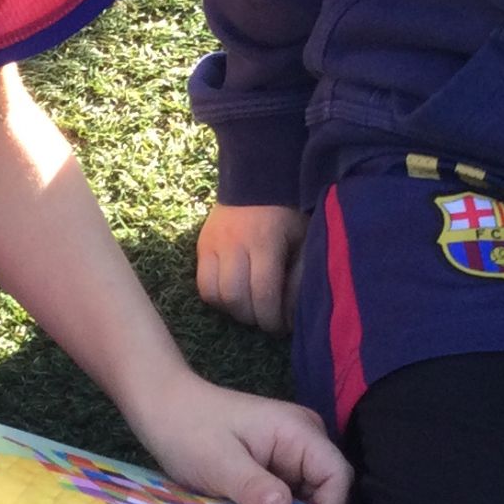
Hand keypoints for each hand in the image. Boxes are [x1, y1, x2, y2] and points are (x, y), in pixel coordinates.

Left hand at [128, 370, 350, 503]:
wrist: (162, 406)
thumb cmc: (189, 430)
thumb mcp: (219, 463)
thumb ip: (254, 487)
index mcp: (299, 431)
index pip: (337, 476)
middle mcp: (304, 437)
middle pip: (326, 489)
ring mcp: (290, 449)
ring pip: (307, 495)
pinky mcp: (275, 462)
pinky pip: (288, 493)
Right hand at [196, 203, 303, 334]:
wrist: (258, 177)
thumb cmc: (289, 212)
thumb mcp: (303, 240)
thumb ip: (299, 276)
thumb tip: (291, 314)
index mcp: (264, 241)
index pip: (263, 293)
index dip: (272, 318)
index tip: (282, 326)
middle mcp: (234, 244)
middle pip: (235, 299)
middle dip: (253, 318)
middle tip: (267, 318)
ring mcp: (212, 244)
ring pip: (214, 295)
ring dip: (233, 310)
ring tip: (250, 308)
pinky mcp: (200, 245)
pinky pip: (202, 285)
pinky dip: (217, 298)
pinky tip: (234, 295)